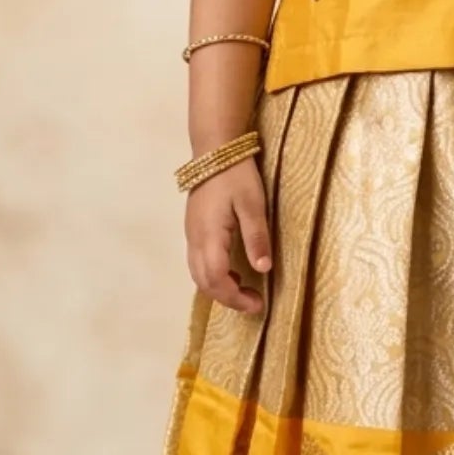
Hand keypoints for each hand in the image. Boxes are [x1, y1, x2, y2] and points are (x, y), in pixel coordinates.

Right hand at [185, 157, 273, 312]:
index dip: (235, 298)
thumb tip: (263, 270)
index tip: (258, 304)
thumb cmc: (236, 175)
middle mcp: (194, 239)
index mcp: (209, 236)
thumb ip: (257, 237)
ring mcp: (190, 234)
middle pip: (203, 282)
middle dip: (227, 298)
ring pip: (197, 274)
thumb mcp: (253, 204)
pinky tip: (233, 271)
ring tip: (245, 289)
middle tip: (254, 302)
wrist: (214, 150)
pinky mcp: (193, 229)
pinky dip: (213, 275)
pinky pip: (197, 262)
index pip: (216, 279)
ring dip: (218, 288)